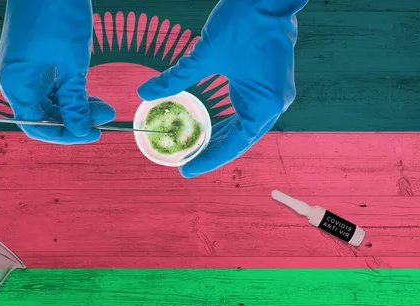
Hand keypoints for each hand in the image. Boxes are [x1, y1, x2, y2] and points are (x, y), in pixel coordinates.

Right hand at [0, 0, 115, 143]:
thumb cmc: (57, 13)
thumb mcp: (72, 64)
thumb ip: (74, 101)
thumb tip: (80, 132)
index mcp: (16, 84)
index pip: (36, 126)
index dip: (64, 135)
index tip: (91, 134)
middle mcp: (14, 79)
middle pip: (42, 115)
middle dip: (74, 120)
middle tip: (104, 118)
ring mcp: (22, 67)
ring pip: (48, 101)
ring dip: (74, 106)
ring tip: (103, 106)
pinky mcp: (32, 58)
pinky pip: (48, 85)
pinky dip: (69, 91)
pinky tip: (89, 93)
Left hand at [137, 0, 306, 176]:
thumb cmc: (242, 22)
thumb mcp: (203, 54)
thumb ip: (175, 78)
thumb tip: (145, 92)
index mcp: (262, 104)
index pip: (234, 145)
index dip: (208, 160)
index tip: (186, 170)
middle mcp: (274, 104)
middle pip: (241, 140)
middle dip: (213, 151)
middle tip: (187, 163)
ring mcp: (275, 94)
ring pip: (245, 127)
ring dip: (222, 137)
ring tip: (196, 149)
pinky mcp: (271, 83)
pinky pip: (249, 111)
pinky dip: (230, 121)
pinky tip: (212, 126)